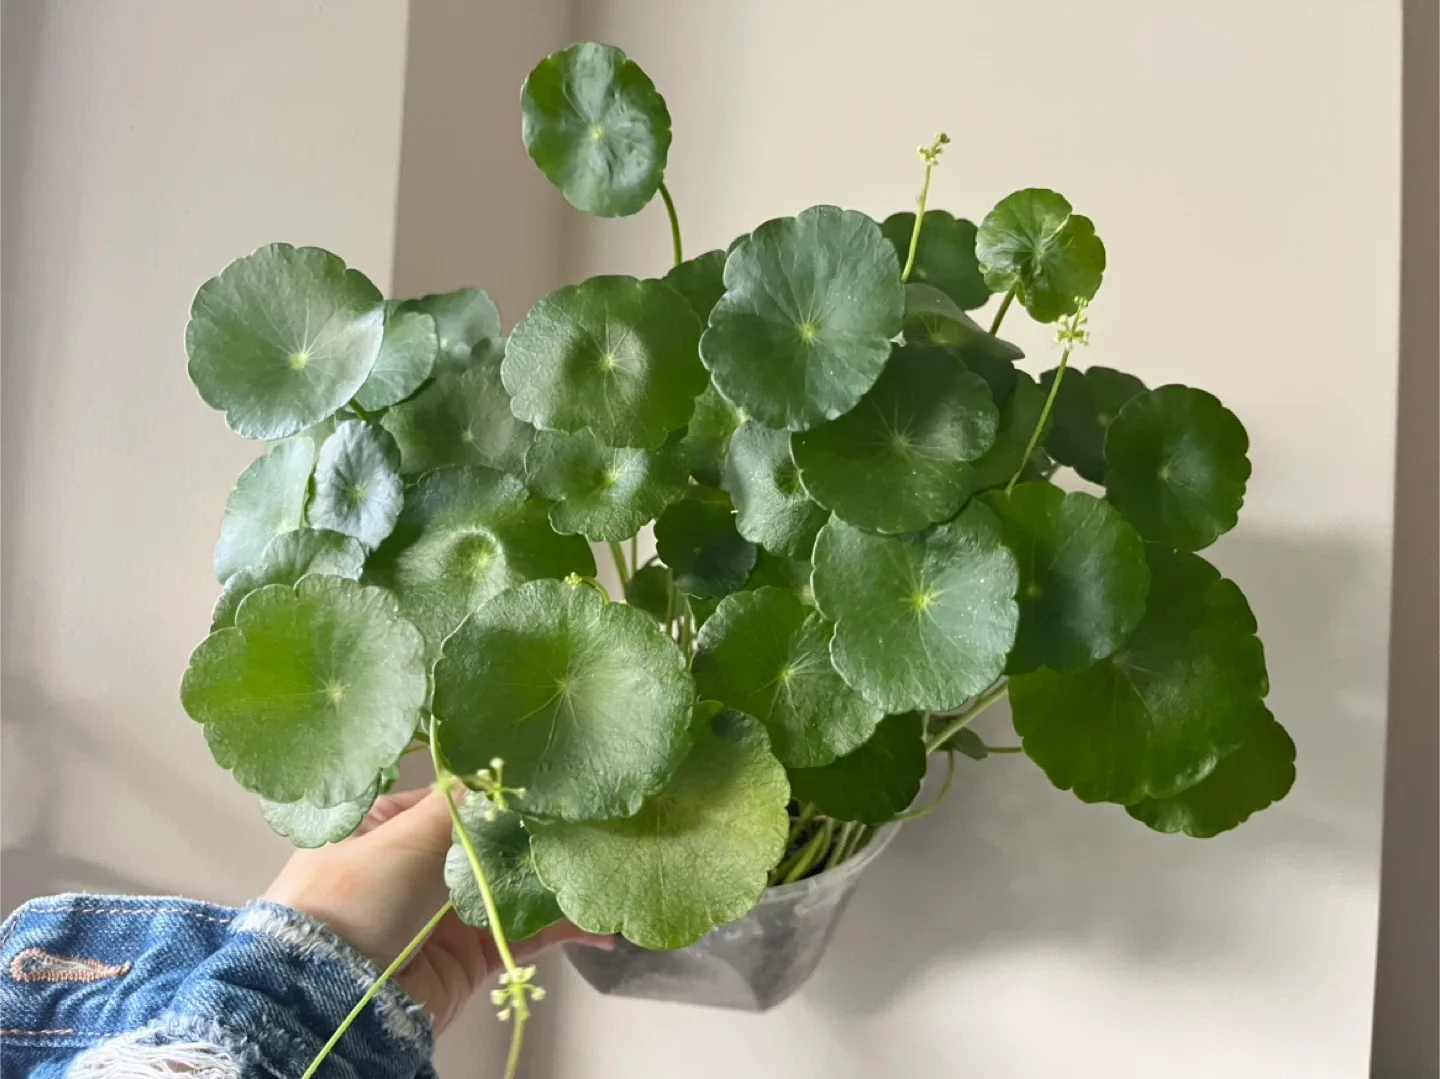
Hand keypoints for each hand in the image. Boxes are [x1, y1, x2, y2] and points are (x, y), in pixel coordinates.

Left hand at [263, 787, 607, 1032]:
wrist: (334, 997)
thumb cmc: (353, 900)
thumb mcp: (403, 836)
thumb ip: (458, 806)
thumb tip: (492, 774)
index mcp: (382, 829)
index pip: (447, 799)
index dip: (490, 790)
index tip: (538, 778)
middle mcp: (414, 868)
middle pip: (486, 840)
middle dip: (532, 833)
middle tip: (585, 816)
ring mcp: (444, 913)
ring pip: (511, 884)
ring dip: (553, 878)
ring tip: (603, 862)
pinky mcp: (472, 954)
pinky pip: (523, 932)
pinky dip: (561, 928)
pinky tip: (598, 925)